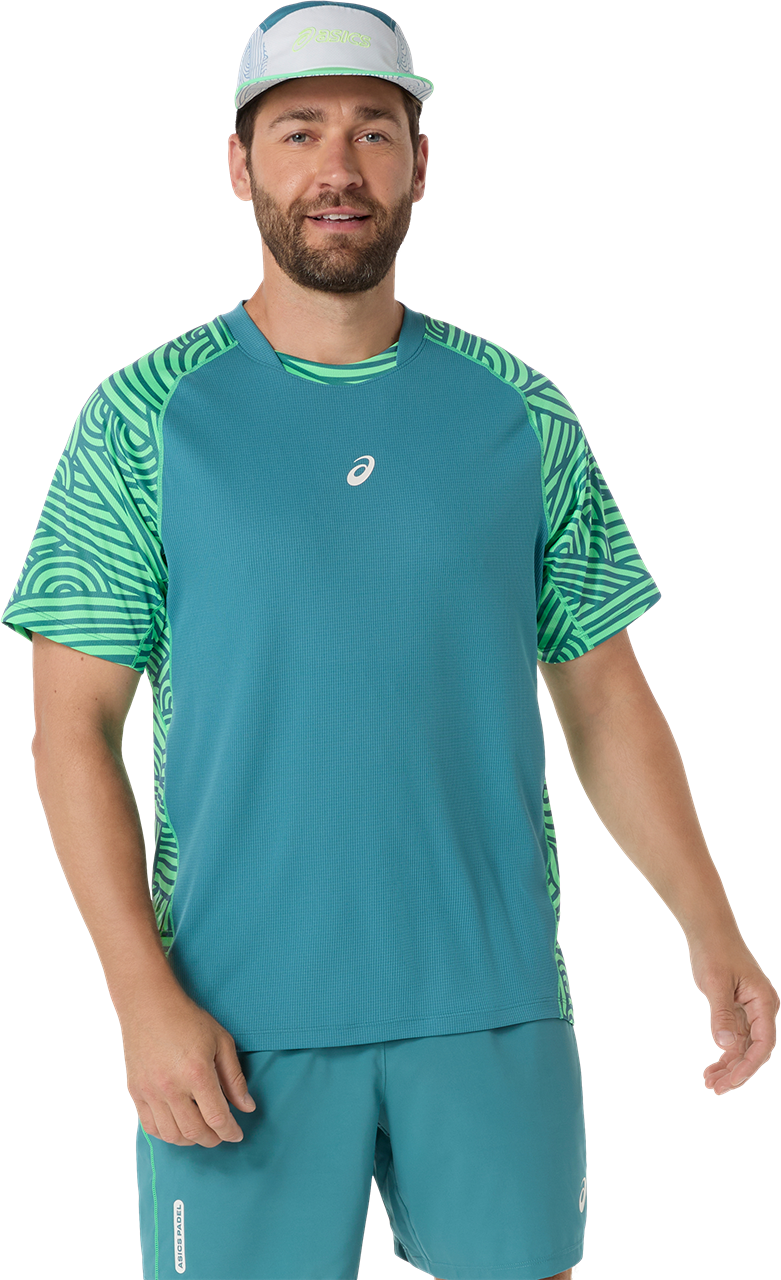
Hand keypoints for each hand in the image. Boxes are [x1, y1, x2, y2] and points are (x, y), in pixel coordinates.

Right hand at [119, 984, 255, 1145]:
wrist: (148, 1005)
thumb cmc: (188, 1020)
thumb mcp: (221, 1042)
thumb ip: (234, 1078)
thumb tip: (247, 1108)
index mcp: (196, 1073)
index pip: (217, 1118)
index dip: (230, 1131)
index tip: (238, 1134)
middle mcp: (171, 1087)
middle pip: (195, 1131)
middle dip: (213, 1139)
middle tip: (221, 1134)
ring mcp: (150, 1092)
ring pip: (172, 1135)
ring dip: (191, 1140)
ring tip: (202, 1132)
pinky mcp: (135, 1092)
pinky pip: (151, 1127)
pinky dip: (167, 1135)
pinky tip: (178, 1127)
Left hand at [688, 937, 779, 1094]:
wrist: (708, 930)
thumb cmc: (714, 950)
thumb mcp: (715, 982)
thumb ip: (721, 1014)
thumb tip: (725, 1046)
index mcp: (764, 1001)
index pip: (763, 1043)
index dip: (748, 1066)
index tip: (730, 1081)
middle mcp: (762, 1009)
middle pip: (755, 1050)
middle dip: (737, 1073)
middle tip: (714, 1089)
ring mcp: (751, 1011)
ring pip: (744, 1048)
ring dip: (728, 1067)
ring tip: (708, 1083)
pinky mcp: (738, 1010)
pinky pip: (736, 1038)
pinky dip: (724, 1053)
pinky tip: (711, 1067)